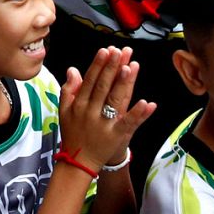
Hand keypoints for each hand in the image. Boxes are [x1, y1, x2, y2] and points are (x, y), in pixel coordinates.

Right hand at [58, 47, 155, 170]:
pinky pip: (129, 123)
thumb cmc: (73, 133)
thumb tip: (73, 69)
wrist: (78, 162)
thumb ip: (69, 89)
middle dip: (112, 68)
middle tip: (120, 51)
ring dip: (123, 84)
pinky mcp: (117, 136)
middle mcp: (91, 112)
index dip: (98, 65)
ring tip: (131, 67)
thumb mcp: (65, 111)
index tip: (106, 51)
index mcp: (79, 105)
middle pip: (104, 86)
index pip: (90, 80)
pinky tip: (147, 103)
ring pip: (115, 101)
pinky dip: (138, 113)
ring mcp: (104, 125)